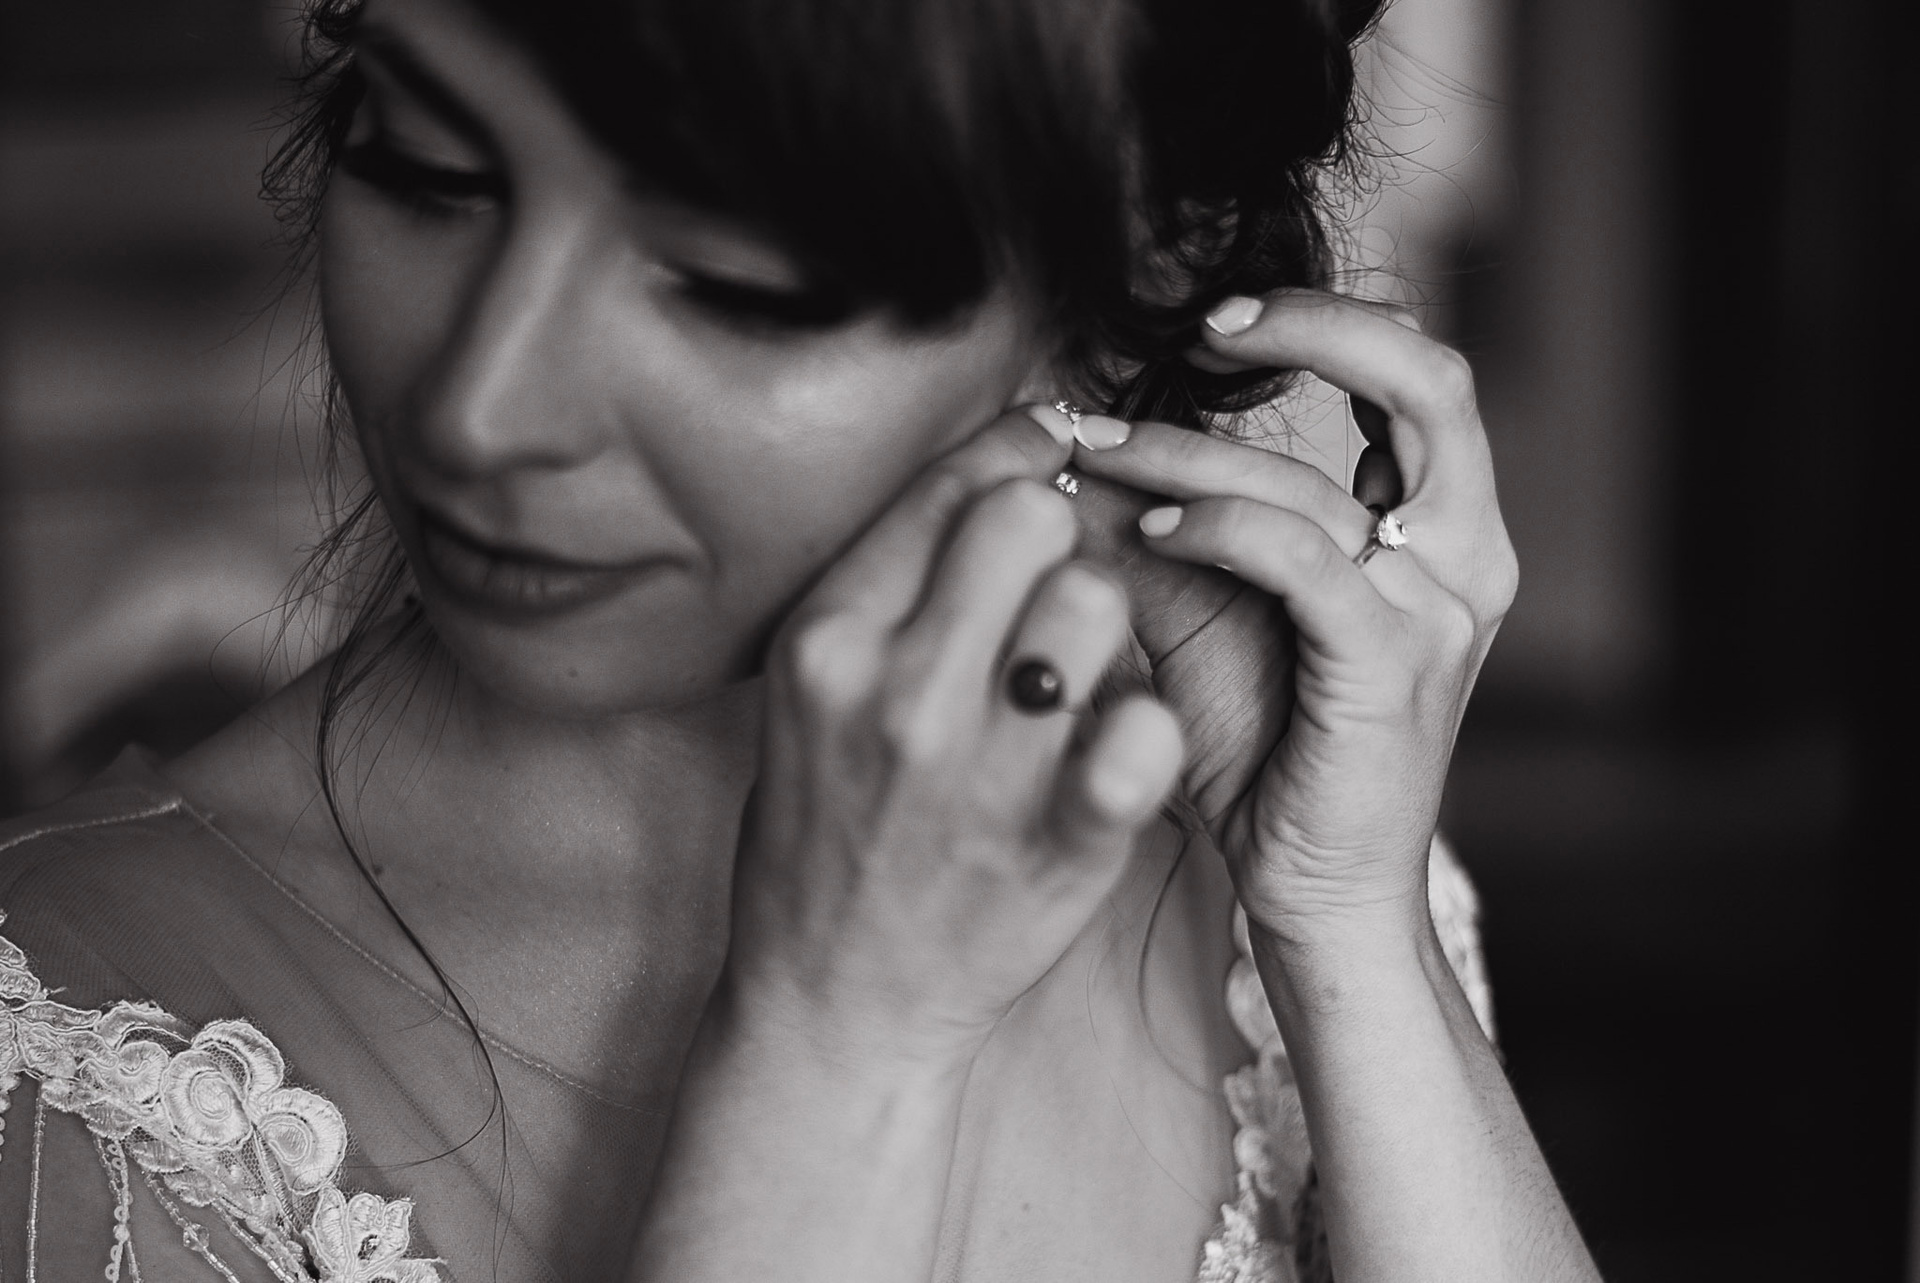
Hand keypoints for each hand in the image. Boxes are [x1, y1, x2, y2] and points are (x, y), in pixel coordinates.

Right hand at [724, 408, 1183, 1069]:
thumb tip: (1003, 460)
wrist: (832, 1002)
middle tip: (1055, 586)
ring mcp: (979, 773)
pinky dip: (1147, 728)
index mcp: (825, 639)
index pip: (950, 485)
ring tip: (1080, 675)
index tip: (1053, 458)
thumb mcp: (812, 692)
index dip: (1020, 456)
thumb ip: (892, 584)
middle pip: (1030, 519)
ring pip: (1096, 602)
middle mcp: (895, 691)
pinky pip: (1146, 731)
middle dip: (1060, 537)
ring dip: (1105, 625)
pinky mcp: (1059, 847)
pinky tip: (1117, 748)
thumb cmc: (826, 831)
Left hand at [1067, 290, 1516, 946]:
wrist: (1317, 887)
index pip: (1419, 381)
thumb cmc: (1268, 754)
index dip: (1331, 326)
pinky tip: (1149, 533)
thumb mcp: (1213, 615)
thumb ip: (1173, 529)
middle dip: (1316, 328)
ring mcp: (1441, 610)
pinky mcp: (1394, 666)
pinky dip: (1221, 530)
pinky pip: (1306, 560)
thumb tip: (1079, 448)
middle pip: (1430, 383)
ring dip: (1190, 457)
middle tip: (1201, 328)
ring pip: (1318, 482)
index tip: (1216, 326)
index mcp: (1443, 531)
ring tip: (1098, 455)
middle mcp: (1466, 555)